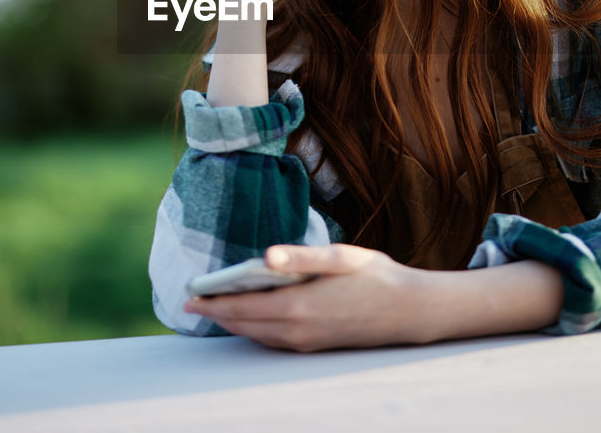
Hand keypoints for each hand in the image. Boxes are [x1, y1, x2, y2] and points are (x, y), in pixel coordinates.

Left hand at [183, 244, 429, 351]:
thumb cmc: (376, 277)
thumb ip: (300, 256)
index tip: (190, 297)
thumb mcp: (339, 257)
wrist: (410, 311)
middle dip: (217, 315)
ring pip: (259, 336)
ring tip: (217, 309)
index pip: (242, 308)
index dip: (213, 303)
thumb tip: (265, 255)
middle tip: (193, 303)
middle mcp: (299, 331)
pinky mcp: (316, 346)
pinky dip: (256, 330)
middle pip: (245, 325)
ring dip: (236, 324)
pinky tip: (253, 318)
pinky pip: (276, 341)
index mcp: (299, 307)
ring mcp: (307, 343)